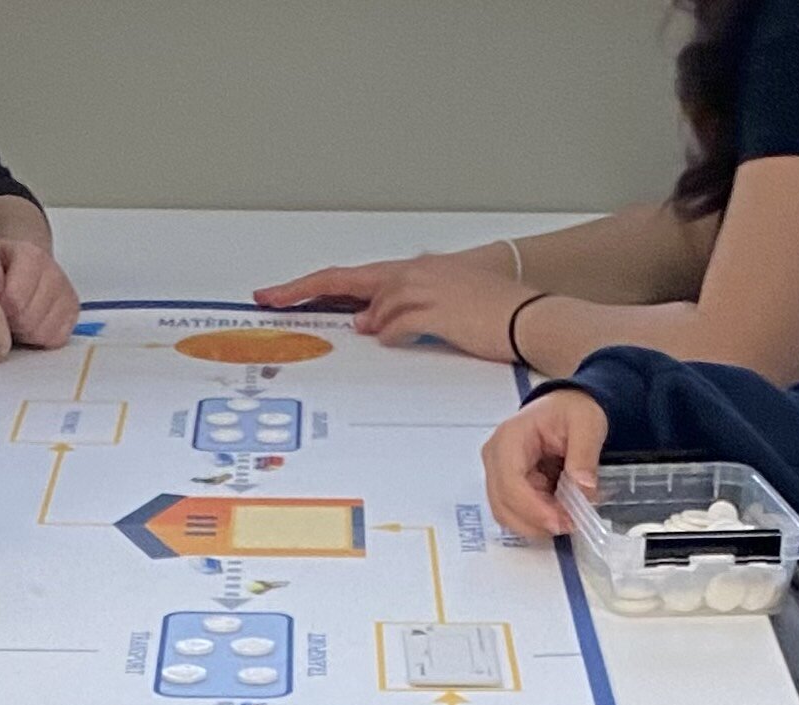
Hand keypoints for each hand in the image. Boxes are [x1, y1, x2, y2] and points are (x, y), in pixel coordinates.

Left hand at [0, 237, 78, 350]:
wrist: (28, 263)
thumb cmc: (6, 263)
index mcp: (33, 257)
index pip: (15, 301)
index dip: (0, 310)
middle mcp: (56, 274)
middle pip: (28, 320)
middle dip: (12, 322)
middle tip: (6, 314)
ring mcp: (68, 295)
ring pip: (41, 333)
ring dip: (25, 332)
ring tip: (18, 318)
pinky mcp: (74, 314)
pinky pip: (55, 340)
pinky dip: (41, 338)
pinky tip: (32, 324)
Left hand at [255, 243, 514, 318]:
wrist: (528, 314)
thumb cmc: (492, 314)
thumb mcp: (441, 311)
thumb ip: (400, 316)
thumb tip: (370, 328)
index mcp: (412, 271)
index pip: (351, 278)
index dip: (311, 285)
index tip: (278, 293)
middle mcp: (412, 273)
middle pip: (347, 281)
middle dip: (304, 290)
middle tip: (270, 299)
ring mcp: (423, 288)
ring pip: (377, 307)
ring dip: (373, 324)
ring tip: (384, 333)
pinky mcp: (437, 309)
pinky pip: (399, 325)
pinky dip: (393, 334)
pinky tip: (397, 339)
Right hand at [481, 389, 606, 537]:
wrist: (565, 408)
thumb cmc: (572, 410)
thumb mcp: (587, 425)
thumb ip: (585, 456)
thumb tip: (584, 489)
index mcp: (509, 438)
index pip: (510, 483)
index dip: (534, 509)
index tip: (563, 522)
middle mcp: (494, 458)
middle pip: (504, 505)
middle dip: (538, 522)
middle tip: (572, 523)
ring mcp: (496, 474)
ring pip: (507, 515)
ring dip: (537, 525)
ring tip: (567, 518)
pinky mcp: (504, 487)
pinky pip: (515, 514)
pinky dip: (537, 520)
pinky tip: (557, 513)